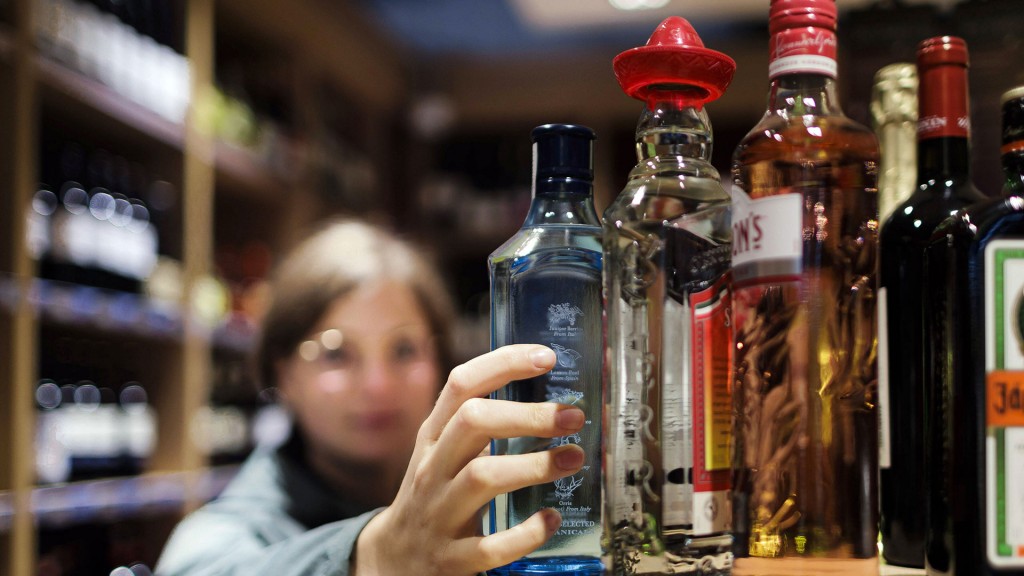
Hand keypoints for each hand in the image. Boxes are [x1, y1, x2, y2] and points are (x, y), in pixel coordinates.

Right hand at [352, 344, 586, 574]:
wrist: (393, 560)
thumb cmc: (435, 494)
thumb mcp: (443, 451)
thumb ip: (479, 422)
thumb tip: (545, 390)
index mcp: (432, 436)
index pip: (461, 385)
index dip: (504, 364)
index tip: (547, 357)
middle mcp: (432, 468)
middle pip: (473, 423)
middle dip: (527, 415)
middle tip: (572, 416)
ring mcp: (439, 513)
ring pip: (482, 477)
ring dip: (535, 465)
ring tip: (574, 459)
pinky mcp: (452, 558)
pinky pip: (490, 545)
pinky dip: (525, 533)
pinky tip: (551, 518)